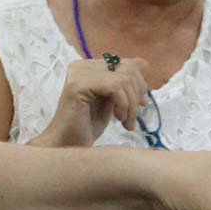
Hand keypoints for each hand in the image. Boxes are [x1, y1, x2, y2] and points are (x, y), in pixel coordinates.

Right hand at [35, 57, 149, 147]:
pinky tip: (118, 119)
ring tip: (126, 122)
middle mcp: (81, 66)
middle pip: (126, 68)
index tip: (141, 104)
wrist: (67, 146)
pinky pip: (114, 87)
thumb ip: (124, 82)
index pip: (125, 64)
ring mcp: (78, 74)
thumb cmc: (86, 127)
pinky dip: (123, 104)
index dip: (139, 84)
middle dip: (136, 94)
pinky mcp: (77, 85)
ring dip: (130, 104)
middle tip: (132, 117)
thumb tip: (143, 63)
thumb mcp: (112, 101)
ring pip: (123, 78)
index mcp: (88, 67)